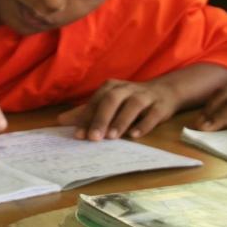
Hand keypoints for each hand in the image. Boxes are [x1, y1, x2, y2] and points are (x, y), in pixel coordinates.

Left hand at [57, 79, 178, 140]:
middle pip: (112, 100)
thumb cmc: (129, 99)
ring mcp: (145, 96)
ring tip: (112, 137)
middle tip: (93, 138)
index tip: (78, 135)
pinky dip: (144, 124)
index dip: (86, 118)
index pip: (96, 102)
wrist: (165, 92)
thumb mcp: (108, 102)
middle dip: (101, 119)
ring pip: (133, 105)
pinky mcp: (160, 106)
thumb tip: (61, 120)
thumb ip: (86, 112)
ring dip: (121, 120)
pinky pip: (152, 114)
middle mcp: (126, 89)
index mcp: (111, 87)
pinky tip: (135, 135)